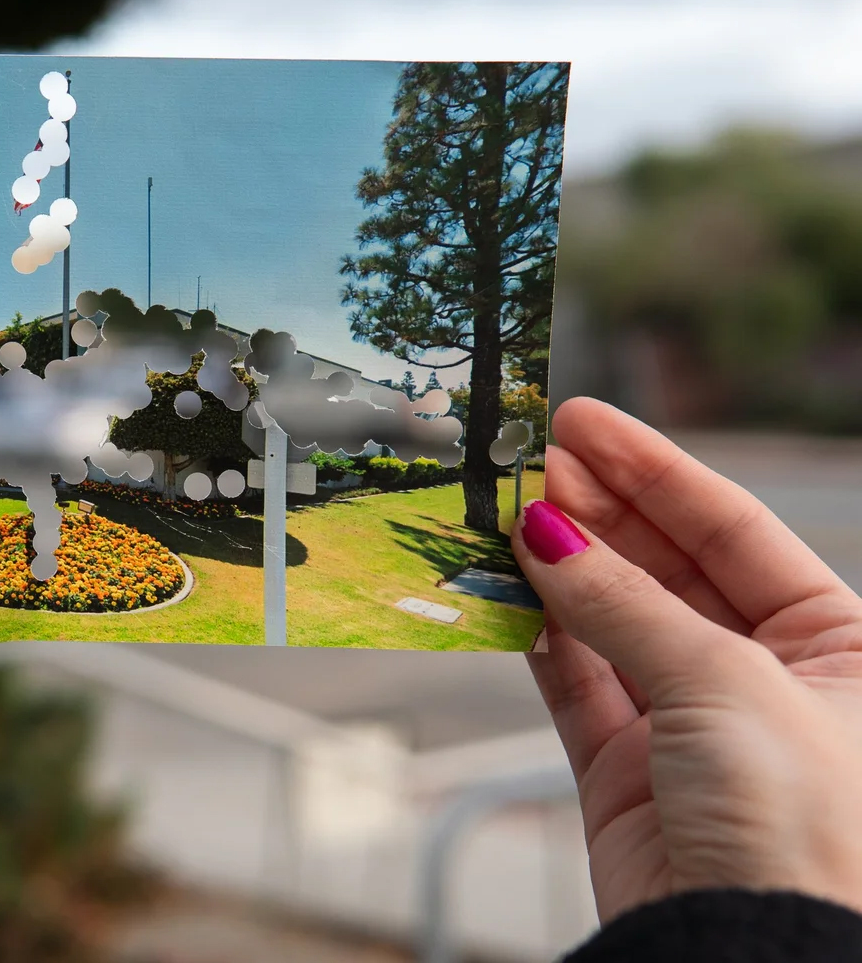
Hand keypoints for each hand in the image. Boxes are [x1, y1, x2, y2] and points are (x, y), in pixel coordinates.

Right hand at [517, 397, 861, 922]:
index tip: (581, 422)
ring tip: (501, 514)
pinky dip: (536, 635)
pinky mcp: (626, 772)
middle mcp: (766, 677)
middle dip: (597, 511)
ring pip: (610, 621)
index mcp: (842, 645)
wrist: (753, 962)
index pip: (734, 528)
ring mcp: (691, 723)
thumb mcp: (725, 682)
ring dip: (558, 568)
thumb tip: (543, 532)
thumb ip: (624, 604)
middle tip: (527, 462)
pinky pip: (574, 683)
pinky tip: (505, 588)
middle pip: (666, 567)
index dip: (655, 469)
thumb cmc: (803, 824)